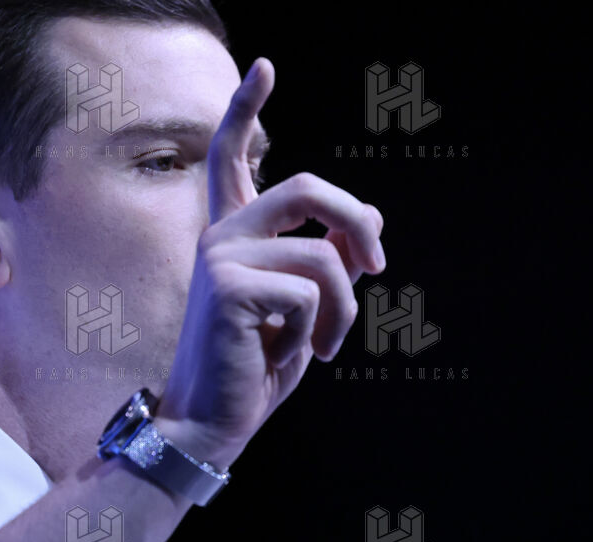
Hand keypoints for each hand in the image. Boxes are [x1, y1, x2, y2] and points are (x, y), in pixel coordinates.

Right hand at [158, 57, 385, 469]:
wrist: (212, 424)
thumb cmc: (255, 368)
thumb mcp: (305, 309)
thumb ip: (328, 259)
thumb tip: (367, 214)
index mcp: (233, 236)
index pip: (233, 158)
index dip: (246, 108)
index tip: (265, 65)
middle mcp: (221, 236)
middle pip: (308, 189)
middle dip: (359, 226)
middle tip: (380, 268)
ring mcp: (221, 257)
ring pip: (324, 258)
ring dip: (345, 310)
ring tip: (327, 345)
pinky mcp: (230, 288)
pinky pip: (310, 294)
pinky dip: (319, 332)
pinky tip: (286, 353)